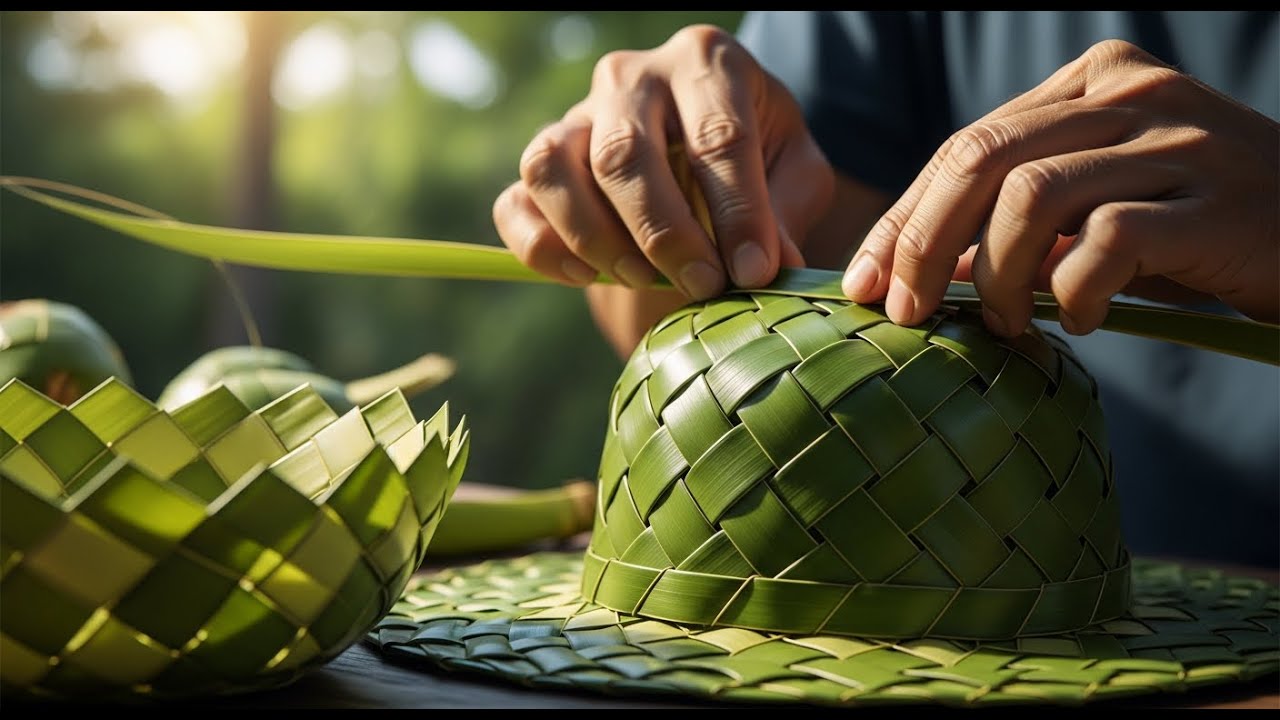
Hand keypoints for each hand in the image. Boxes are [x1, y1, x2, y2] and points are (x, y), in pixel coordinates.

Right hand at [493, 25, 833, 299]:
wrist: (703, 145)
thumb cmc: (757, 153)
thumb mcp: (794, 169)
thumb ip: (787, 212)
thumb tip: (773, 268)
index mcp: (704, 61)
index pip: (716, 138)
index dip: (736, 214)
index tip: (752, 273)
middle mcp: (630, 75)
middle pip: (624, 153)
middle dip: (663, 233)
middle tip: (701, 286)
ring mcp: (576, 114)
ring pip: (553, 168)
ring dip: (594, 237)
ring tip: (643, 279)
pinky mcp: (543, 160)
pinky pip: (516, 202)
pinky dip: (543, 247)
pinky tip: (588, 276)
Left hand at [841, 39, 1279, 334]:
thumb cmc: (1195, 230)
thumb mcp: (1100, 207)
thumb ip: (1017, 221)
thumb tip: (921, 269)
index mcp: (1092, 81)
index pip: (967, 145)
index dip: (905, 217)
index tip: (867, 280)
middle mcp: (1131, 95)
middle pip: (981, 158)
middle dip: (923, 243)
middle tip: (907, 311)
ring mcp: (1177, 140)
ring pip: (1032, 197)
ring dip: (999, 276)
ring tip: (1010, 324)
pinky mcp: (1215, 199)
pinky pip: (1106, 241)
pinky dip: (1075, 291)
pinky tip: (1085, 319)